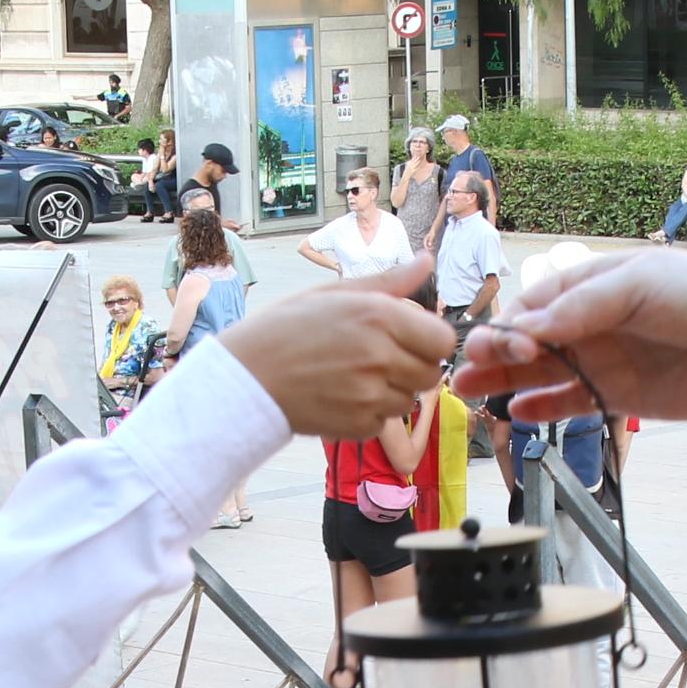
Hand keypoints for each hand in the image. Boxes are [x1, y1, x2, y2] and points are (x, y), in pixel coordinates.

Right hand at [217, 255, 455, 436]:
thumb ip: (388, 282)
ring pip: (409, 401)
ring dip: (391, 392)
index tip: (407, 340)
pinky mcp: (357, 425)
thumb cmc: (285, 329)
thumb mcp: (334, 294)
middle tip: (378, 360)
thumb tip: (426, 261)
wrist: (244, 378)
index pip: (442, 340)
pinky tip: (341, 397)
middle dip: (413, 368)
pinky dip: (369, 414)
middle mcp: (379, 355)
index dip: (428, 341)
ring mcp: (369, 394)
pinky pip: (383, 422)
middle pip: (431, 374)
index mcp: (378, 316)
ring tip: (354, 378)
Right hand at [452, 251, 686, 425]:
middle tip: (463, 372)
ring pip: (541, 374)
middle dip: (493, 355)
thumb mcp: (636, 287)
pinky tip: (517, 412)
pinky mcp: (619, 396)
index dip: (508, 325)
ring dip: (505, 383)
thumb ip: (578, 309)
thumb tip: (521, 328)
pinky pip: (570, 403)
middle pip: (528, 341)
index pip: (534, 304)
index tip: (492, 344)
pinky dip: (543, 408)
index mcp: (592, 284)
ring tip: (469, 395)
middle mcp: (592, 323)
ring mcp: (604, 361)